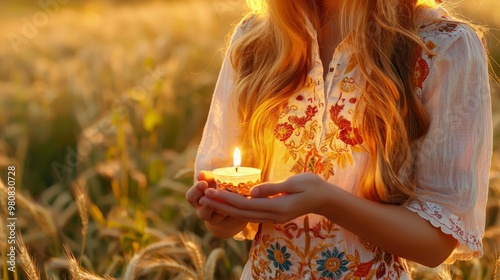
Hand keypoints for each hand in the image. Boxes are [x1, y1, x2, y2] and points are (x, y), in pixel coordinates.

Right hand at [186, 171, 246, 229]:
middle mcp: (204, 213)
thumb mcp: (213, 180)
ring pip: (219, 217)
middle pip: (203, 213)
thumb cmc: (218, 187)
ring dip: (225, 207)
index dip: (196, 191)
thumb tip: (200, 175)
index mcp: (198, 200)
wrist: (231, 204)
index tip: (204, 183)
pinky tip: (241, 202)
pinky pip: (232, 218)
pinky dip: (236, 209)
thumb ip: (208, 177)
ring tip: (232, 197)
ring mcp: (216, 220)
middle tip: (218, 194)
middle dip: (210, 203)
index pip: (191, 197)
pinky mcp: (229, 223)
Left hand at [201, 173, 330, 223]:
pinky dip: (237, 209)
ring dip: (226, 208)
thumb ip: (272, 188)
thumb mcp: (294, 183)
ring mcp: (273, 217)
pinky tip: (228, 204)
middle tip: (202, 198)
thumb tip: (251, 191)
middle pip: (241, 212)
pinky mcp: (274, 215)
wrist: (326, 198)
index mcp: (276, 207)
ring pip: (244, 215)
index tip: (211, 191)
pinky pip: (252, 214)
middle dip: (221, 205)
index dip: (226, 198)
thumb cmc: (312, 186)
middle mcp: (272, 215)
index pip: (245, 204)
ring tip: (210, 201)